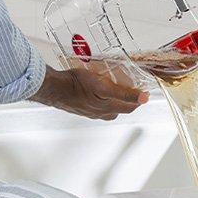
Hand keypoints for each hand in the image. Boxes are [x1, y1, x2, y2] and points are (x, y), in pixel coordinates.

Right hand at [31, 63, 149, 119]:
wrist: (54, 87)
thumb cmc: (77, 85)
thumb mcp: (104, 87)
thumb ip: (124, 93)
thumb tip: (143, 98)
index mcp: (107, 108)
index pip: (129, 106)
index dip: (138, 99)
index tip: (143, 91)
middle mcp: (99, 112)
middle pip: (119, 107)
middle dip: (127, 99)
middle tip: (131, 88)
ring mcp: (89, 110)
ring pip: (107, 107)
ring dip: (114, 99)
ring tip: (116, 88)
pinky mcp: (80, 105)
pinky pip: (95, 103)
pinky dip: (100, 98)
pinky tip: (97, 90)